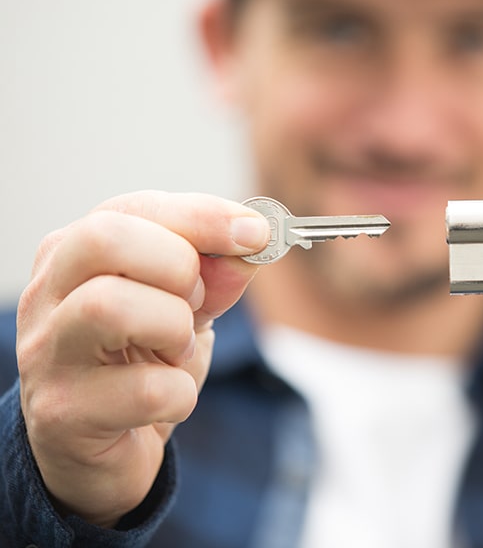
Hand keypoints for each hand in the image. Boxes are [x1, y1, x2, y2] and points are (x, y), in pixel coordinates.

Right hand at [16, 191, 268, 527]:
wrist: (104, 451)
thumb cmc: (140, 365)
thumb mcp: (184, 309)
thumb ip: (216, 274)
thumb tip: (252, 242)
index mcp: (75, 253)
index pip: (133, 208)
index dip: (203, 217)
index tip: (257, 232)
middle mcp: (48, 294)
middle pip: (105, 239)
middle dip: (177, 266)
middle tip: (195, 302)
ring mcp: (49, 352)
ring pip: (111, 306)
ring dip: (174, 329)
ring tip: (176, 350)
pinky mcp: (65, 412)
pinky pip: (146, 389)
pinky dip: (181, 393)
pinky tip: (168, 399)